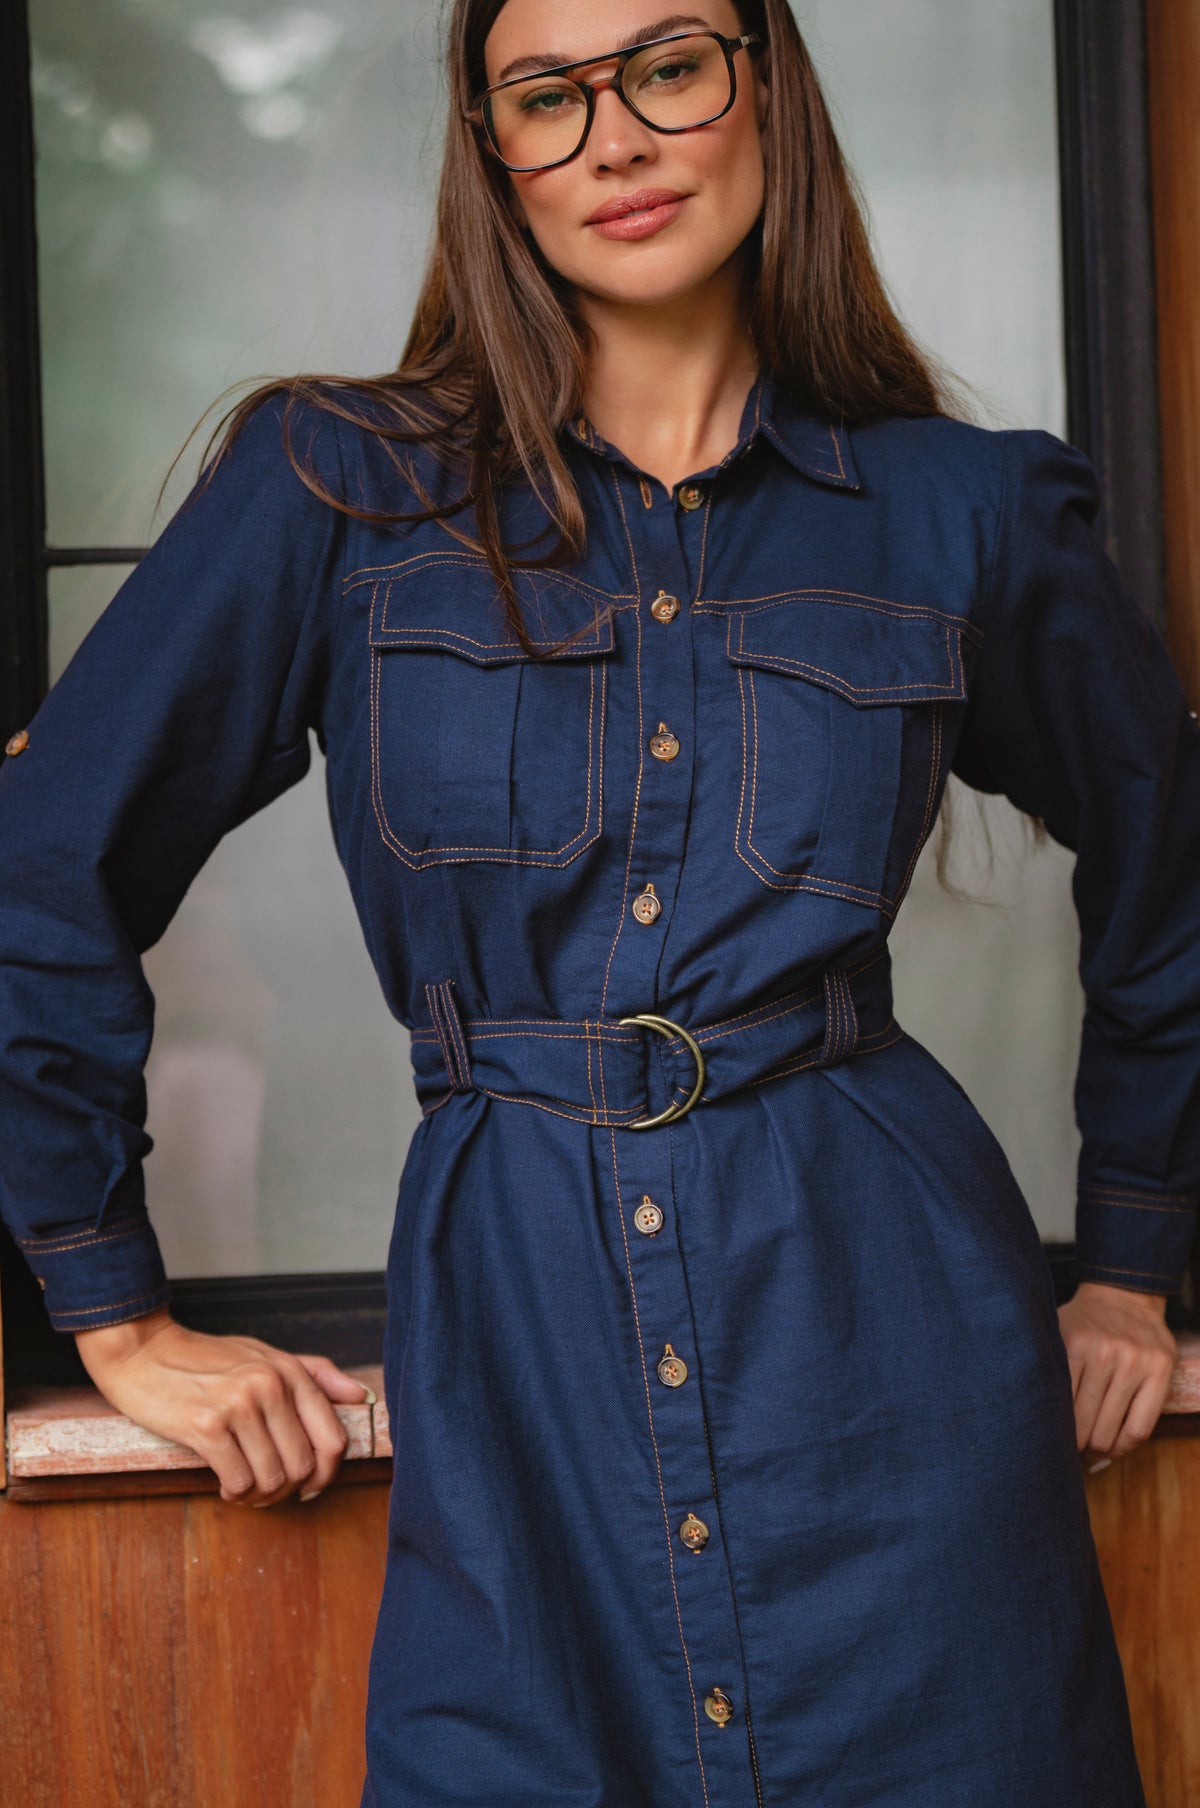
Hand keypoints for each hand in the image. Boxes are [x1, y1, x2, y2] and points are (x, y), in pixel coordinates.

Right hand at [74, 1308, 372, 1505]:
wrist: (143, 1351)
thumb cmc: (205, 1357)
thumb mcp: (265, 1354)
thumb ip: (315, 1374)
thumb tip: (362, 1397)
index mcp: (290, 1371)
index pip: (333, 1438)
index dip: (326, 1474)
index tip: (308, 1486)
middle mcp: (270, 1386)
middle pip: (303, 1466)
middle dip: (288, 1490)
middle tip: (266, 1490)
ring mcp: (239, 1406)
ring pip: (273, 1479)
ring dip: (260, 1496)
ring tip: (245, 1487)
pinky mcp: (206, 1426)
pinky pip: (239, 1482)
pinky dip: (235, 1493)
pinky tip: (225, 1483)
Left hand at [1057, 1281, 1176, 1468]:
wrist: (1124, 1295)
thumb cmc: (1084, 1323)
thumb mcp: (1056, 1333)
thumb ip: (1046, 1367)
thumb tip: (1027, 1415)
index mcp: (1074, 1343)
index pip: (1059, 1406)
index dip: (1052, 1434)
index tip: (1046, 1446)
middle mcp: (1104, 1353)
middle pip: (1084, 1424)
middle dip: (1073, 1447)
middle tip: (1065, 1456)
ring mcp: (1135, 1363)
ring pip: (1111, 1431)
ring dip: (1097, 1452)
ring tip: (1087, 1456)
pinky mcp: (1160, 1372)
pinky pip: (1140, 1428)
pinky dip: (1123, 1447)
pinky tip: (1112, 1449)